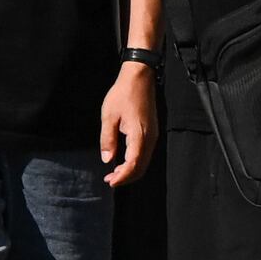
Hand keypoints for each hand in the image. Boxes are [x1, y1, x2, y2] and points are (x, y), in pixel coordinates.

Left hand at [95, 62, 153, 186]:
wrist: (139, 78)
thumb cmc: (122, 94)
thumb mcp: (109, 116)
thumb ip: (108, 139)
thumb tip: (107, 159)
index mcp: (139, 135)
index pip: (133, 165)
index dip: (122, 177)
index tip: (110, 181)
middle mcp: (150, 139)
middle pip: (141, 168)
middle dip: (126, 177)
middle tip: (110, 180)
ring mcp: (153, 136)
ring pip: (144, 162)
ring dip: (131, 171)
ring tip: (114, 173)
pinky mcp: (152, 132)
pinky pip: (145, 154)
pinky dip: (135, 162)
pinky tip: (123, 161)